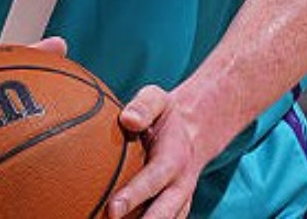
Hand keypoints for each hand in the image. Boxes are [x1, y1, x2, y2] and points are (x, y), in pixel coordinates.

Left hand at [108, 86, 202, 218]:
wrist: (194, 132)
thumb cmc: (165, 115)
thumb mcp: (158, 99)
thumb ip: (144, 106)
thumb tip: (127, 118)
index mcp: (174, 158)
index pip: (154, 180)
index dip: (134, 195)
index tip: (113, 208)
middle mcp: (180, 186)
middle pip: (164, 213)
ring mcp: (179, 202)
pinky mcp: (174, 211)